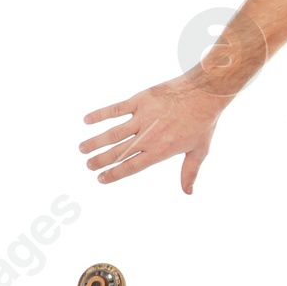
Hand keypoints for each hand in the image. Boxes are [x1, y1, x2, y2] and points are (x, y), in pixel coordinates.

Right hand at [81, 68, 229, 193]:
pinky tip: (87, 120)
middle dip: (101, 160)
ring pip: (113, 133)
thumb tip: (188, 192)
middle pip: (118, 152)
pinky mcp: (140, 100)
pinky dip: (100, 114)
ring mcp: (142, 117)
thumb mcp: (199, 151)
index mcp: (160, 151)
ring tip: (81, 149)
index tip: (101, 179)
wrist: (204, 93)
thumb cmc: (203, 122)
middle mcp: (148, 136)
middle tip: (88, 165)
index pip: (132, 166)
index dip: (115, 174)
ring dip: (95, 141)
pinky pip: (116, 108)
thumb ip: (189, 172)